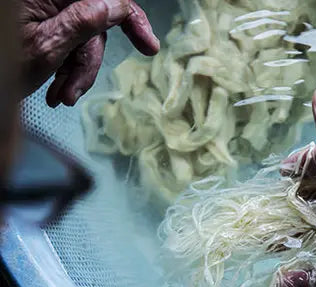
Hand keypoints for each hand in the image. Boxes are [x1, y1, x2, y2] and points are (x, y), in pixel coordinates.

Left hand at [20, 0, 159, 106]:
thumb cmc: (2, 65)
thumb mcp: (47, 46)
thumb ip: (84, 22)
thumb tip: (116, 7)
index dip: (130, 16)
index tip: (148, 46)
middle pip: (94, 24)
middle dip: (88, 63)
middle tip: (73, 93)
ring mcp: (48, 13)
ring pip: (84, 41)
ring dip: (76, 74)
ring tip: (59, 97)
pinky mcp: (46, 27)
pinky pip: (70, 47)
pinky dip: (66, 71)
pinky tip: (54, 90)